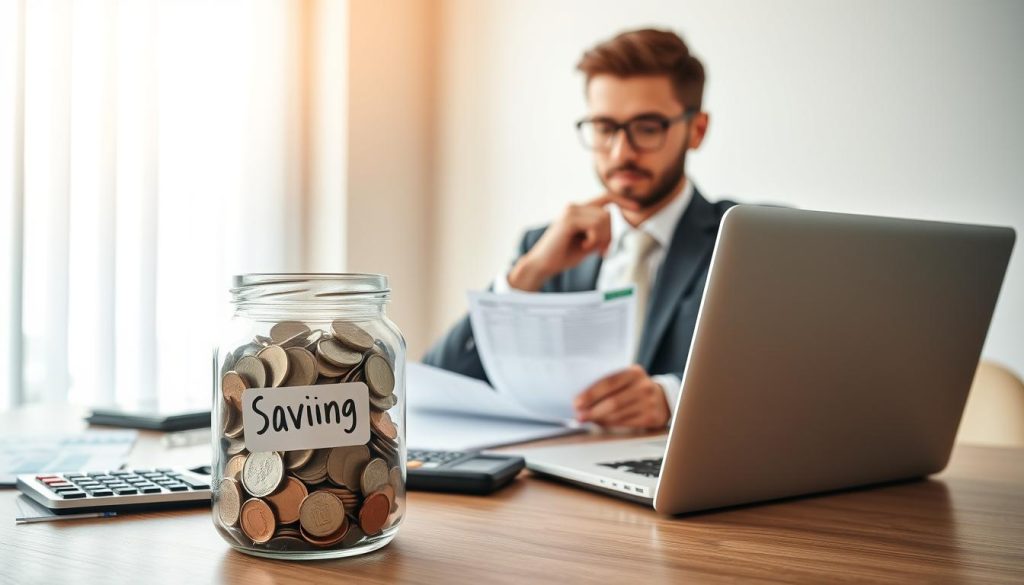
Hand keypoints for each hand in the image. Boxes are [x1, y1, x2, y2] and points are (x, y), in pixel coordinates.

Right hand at [507, 193, 639, 290]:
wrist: (543, 265)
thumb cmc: (564, 256)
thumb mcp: (587, 242)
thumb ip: (599, 232)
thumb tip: (614, 227)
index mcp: (578, 210)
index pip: (605, 198)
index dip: (622, 201)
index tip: (637, 208)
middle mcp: (574, 206)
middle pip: (608, 214)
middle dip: (610, 235)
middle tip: (602, 251)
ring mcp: (571, 211)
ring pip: (604, 219)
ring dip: (602, 238)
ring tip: (589, 249)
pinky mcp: (569, 219)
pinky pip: (596, 225)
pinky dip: (594, 239)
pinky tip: (583, 247)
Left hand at [573, 365, 669, 429]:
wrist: (662, 399)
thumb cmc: (635, 389)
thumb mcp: (625, 379)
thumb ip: (607, 386)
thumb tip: (582, 401)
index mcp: (634, 373)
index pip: (608, 383)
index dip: (590, 394)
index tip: (577, 402)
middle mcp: (643, 387)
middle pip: (612, 402)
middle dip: (592, 410)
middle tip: (580, 415)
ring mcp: (649, 403)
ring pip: (617, 415)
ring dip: (599, 419)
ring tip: (588, 419)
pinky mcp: (651, 418)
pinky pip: (625, 423)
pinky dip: (610, 425)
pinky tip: (601, 423)